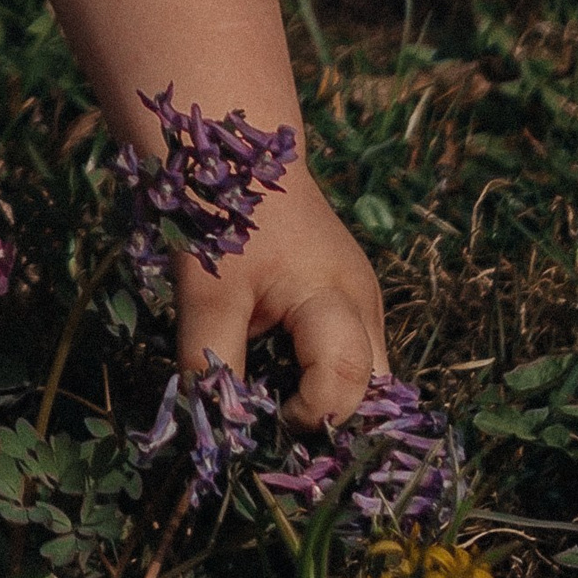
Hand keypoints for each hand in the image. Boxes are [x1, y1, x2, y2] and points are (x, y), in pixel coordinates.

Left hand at [172, 165, 385, 427]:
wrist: (238, 151)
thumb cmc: (224, 216)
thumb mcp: (206, 290)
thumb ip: (210, 359)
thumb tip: (211, 424)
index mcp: (338, 298)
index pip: (348, 380)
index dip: (311, 414)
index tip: (267, 418)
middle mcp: (363, 307)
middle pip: (371, 391)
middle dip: (330, 419)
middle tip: (276, 426)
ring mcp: (360, 305)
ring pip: (361, 379)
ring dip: (320, 400)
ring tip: (273, 403)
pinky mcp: (344, 305)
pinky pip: (343, 359)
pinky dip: (313, 378)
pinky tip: (276, 379)